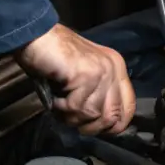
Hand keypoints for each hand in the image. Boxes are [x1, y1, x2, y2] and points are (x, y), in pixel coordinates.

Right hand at [15, 23, 135, 134]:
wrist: (35, 36)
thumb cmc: (53, 56)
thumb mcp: (82, 74)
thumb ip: (96, 93)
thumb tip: (100, 123)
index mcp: (116, 67)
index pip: (128, 108)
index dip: (113, 126)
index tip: (94, 128)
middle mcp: (113, 68)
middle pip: (112, 117)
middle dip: (89, 126)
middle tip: (71, 117)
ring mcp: (101, 71)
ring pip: (93, 115)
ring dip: (72, 117)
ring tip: (59, 105)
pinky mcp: (87, 75)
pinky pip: (76, 108)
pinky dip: (62, 109)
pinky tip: (54, 99)